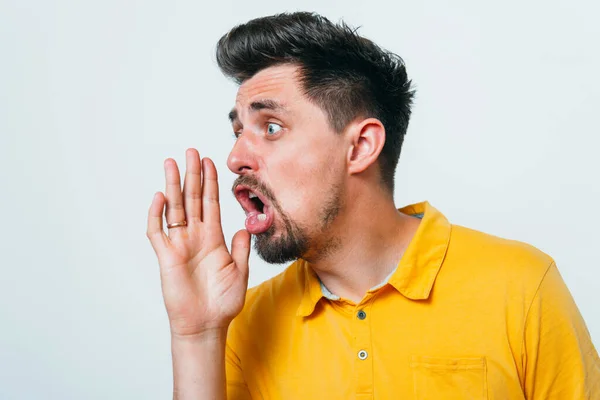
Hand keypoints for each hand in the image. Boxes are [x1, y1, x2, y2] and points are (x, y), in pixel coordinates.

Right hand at [146, 148, 250, 336]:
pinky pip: (158, 232)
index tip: (210, 162)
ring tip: (172, 164)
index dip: (210, 183)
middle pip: (192, 199)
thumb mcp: (239, 271)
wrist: (207, 324)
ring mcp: (180, 245)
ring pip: (175, 209)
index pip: (210, 203)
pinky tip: (160, 197)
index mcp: (213, 238)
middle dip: (192, 175)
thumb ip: (241, 248)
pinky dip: (157, 214)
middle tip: (190, 152)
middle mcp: (196, 237)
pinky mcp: (167, 257)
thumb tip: (245, 225)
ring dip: (173, 186)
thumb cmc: (223, 301)